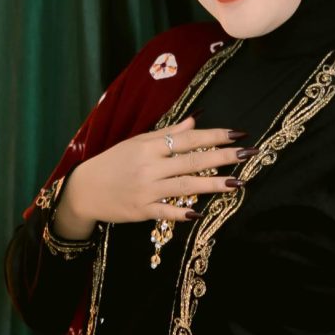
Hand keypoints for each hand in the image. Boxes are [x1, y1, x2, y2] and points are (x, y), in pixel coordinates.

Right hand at [51, 119, 246, 239]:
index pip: (189, 138)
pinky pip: (166, 211)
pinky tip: (201, 213)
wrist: (85, 189)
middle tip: (249, 154)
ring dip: (213, 185)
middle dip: (223, 157)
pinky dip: (183, 213)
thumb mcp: (137, 142)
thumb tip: (195, 121)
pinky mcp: (141, 210)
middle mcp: (150, 166)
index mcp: (150, 146)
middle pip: (193, 160)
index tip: (238, 134)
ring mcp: (146, 189)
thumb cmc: (113, 163)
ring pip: (185, 186)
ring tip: (238, 183)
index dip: (214, 136)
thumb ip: (167, 133)